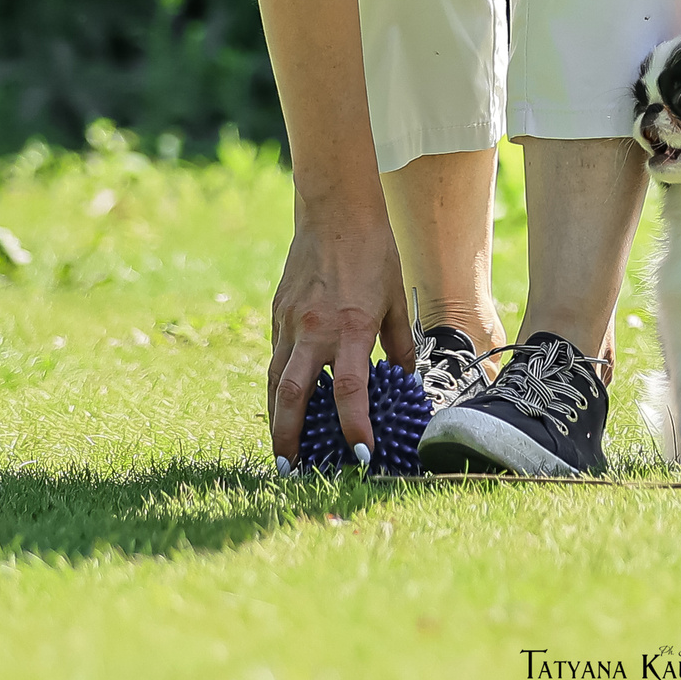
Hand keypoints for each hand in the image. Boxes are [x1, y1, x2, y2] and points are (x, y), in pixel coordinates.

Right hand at [267, 189, 412, 465]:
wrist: (336, 209)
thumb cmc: (374, 251)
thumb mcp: (395, 300)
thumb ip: (399, 345)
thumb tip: (406, 380)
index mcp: (350, 326)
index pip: (349, 390)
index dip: (354, 427)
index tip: (360, 455)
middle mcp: (314, 329)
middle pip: (291, 396)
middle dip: (288, 438)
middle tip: (291, 470)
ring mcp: (290, 321)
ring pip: (274, 380)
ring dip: (275, 419)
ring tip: (282, 450)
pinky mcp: (278, 313)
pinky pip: (276, 357)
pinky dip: (278, 384)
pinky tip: (286, 402)